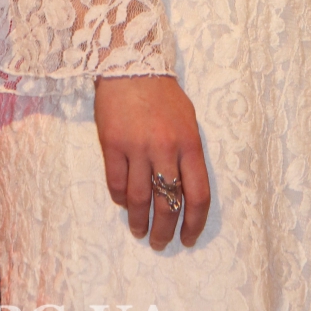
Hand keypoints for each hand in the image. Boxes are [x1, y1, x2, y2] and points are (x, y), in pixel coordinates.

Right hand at [94, 75, 210, 250]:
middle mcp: (165, 148)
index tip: (189, 238)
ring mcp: (137, 147)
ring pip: (139, 199)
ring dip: (139, 222)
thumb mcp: (188, 120)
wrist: (132, 65)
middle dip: (166, 231)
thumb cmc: (163, 94)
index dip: (195, 223)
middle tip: (162, 244)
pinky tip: (122, 204)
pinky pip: (115, 183)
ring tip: (140, 232)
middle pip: (168, 203)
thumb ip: (188, 153)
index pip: (198, 194)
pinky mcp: (112, 145)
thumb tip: (183, 190)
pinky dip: (119, 199)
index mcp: (190, 143)